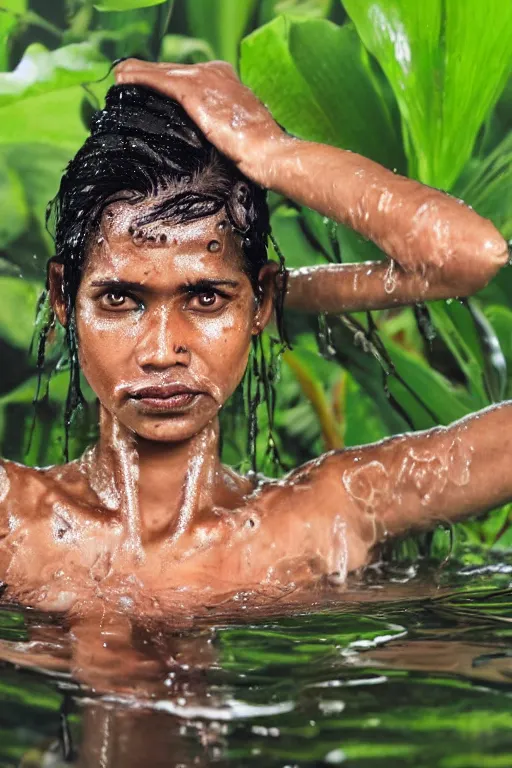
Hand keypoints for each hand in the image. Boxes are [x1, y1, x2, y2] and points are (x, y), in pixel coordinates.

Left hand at [115, 59, 286, 186]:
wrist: (269, 154)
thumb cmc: (259, 158)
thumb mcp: (238, 139)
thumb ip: (222, 132)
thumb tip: (207, 146)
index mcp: (232, 86)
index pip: (194, 78)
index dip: (171, 82)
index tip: (154, 88)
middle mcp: (220, 76)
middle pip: (177, 72)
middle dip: (152, 75)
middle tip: (128, 77)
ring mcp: (208, 80)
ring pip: (166, 73)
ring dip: (140, 74)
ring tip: (120, 77)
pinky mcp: (196, 92)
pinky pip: (162, 81)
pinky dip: (141, 79)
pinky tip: (125, 80)